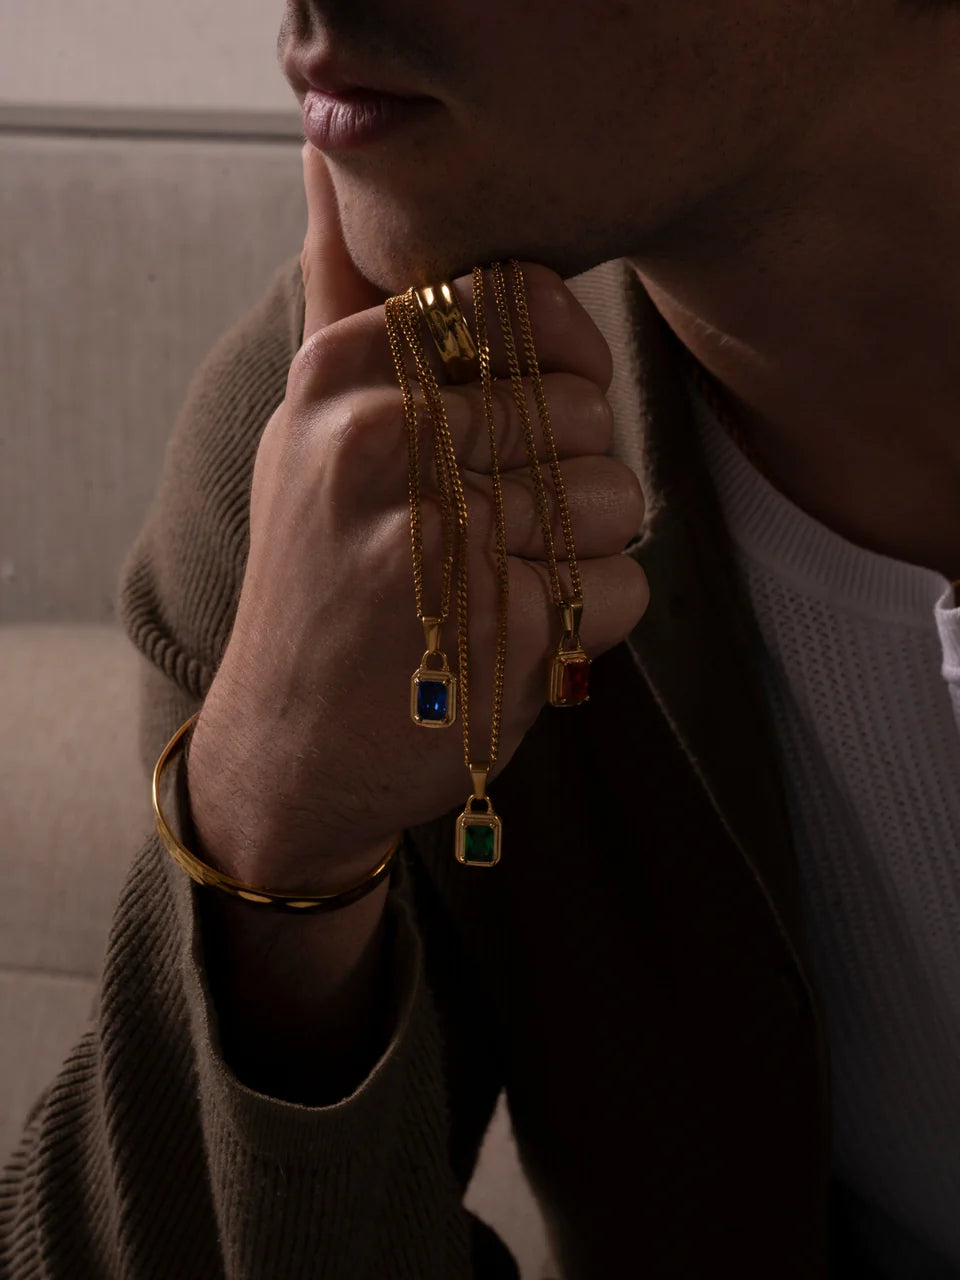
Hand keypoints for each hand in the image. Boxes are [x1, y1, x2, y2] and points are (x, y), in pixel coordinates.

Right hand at [187, 142, 649, 893]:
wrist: (286, 751)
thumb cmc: (320, 585)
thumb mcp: (304, 434)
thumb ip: (337, 304)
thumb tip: (323, 154)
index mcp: (338, 377)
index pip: (516, 300)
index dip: (558, 358)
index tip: (526, 418)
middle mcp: (375, 442)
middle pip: (580, 406)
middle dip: (569, 473)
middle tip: (497, 529)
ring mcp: (430, 534)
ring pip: (615, 494)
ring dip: (587, 549)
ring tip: (508, 582)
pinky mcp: (488, 626)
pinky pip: (622, 585)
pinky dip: (594, 621)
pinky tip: (521, 640)